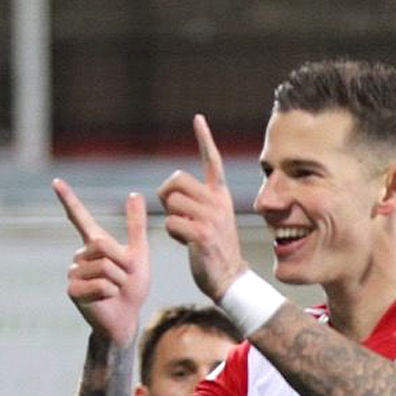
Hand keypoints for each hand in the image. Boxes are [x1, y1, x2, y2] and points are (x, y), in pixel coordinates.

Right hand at [55, 182, 149, 347]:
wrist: (126, 317)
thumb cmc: (132, 288)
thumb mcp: (139, 254)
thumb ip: (135, 226)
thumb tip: (133, 193)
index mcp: (94, 244)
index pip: (79, 217)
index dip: (69, 199)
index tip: (56, 181)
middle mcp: (80, 255)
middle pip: (104, 245)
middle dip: (122, 264)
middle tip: (122, 279)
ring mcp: (74, 272)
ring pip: (104, 266)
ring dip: (118, 281)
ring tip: (114, 290)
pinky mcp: (72, 290)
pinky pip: (99, 284)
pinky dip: (110, 293)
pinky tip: (105, 299)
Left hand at [158, 114, 247, 300]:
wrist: (229, 277)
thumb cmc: (214, 248)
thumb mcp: (212, 218)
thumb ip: (197, 201)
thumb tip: (172, 190)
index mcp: (220, 195)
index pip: (213, 160)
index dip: (204, 138)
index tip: (197, 118)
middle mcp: (218, 202)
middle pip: (176, 179)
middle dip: (166, 195)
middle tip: (175, 213)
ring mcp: (212, 218)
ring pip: (171, 202)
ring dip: (169, 217)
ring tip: (185, 231)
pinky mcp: (203, 235)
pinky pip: (172, 223)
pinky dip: (173, 233)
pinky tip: (186, 243)